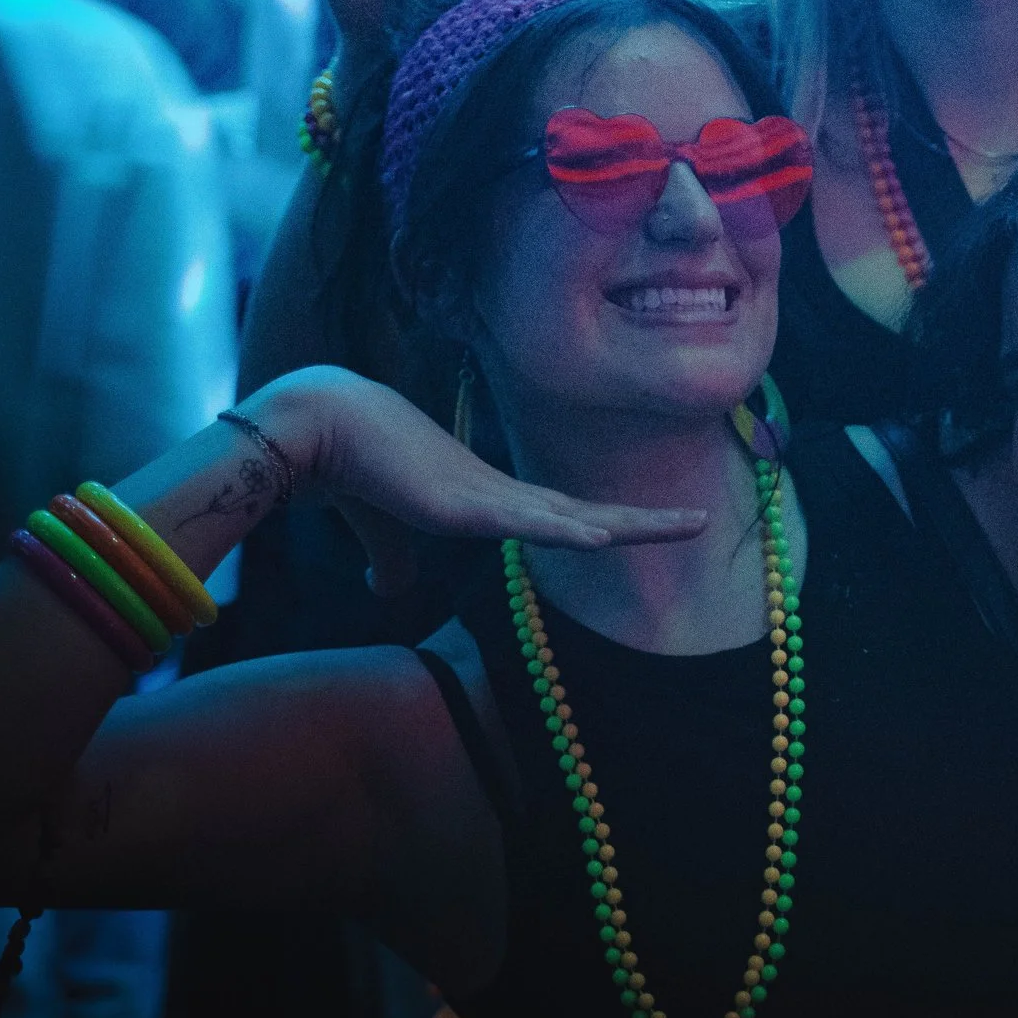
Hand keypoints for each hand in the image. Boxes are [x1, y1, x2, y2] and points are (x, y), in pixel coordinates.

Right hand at [242, 368, 704, 583]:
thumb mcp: (382, 530)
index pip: (563, 517)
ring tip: (690, 524)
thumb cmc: (350, 470)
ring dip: (632, 523)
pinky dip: (567, 530)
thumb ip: (392, 560)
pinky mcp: (462, 502)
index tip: (645, 528)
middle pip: (587, 513)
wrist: (315, 427)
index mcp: (487, 499)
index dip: (605, 524)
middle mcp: (500, 493)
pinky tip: (604, 538)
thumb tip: (387, 590)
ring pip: (576, 516)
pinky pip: (527, 521)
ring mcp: (487, 495)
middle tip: (702, 521)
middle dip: (643, 520)